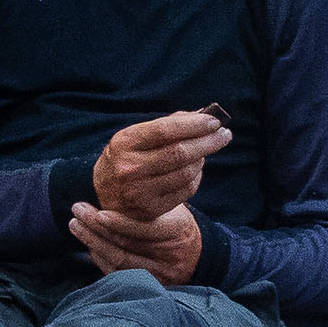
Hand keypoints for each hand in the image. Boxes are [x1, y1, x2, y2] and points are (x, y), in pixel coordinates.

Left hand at [69, 203, 201, 286]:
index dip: (119, 222)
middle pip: (126, 245)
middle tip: (77, 210)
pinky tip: (89, 244)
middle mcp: (170, 256)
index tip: (97, 212)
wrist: (199, 255)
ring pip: (119, 261)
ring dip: (92, 242)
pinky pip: (118, 273)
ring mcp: (160, 274)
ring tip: (76, 225)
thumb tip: (114, 185)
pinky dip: (100, 258)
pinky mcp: (150, 286)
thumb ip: (148, 202)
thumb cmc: (177, 224)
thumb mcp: (172, 208)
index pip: (144, 228)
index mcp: (178, 230)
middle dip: (96, 227)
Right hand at [92, 111, 230, 219]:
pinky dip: (196, 177)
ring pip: (186, 172)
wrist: (103, 193)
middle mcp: (129, 168)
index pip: (164, 130)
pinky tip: (194, 169)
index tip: (214, 121)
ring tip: (205, 151)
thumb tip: (202, 116)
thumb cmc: (126, 158)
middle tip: (224, 135)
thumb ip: (166, 125)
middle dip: (208, 142)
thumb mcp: (135, 136)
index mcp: (123, 143)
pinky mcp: (151, 210)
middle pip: (179, 153)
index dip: (193, 125)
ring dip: (202, 159)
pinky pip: (186, 190)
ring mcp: (139, 192)